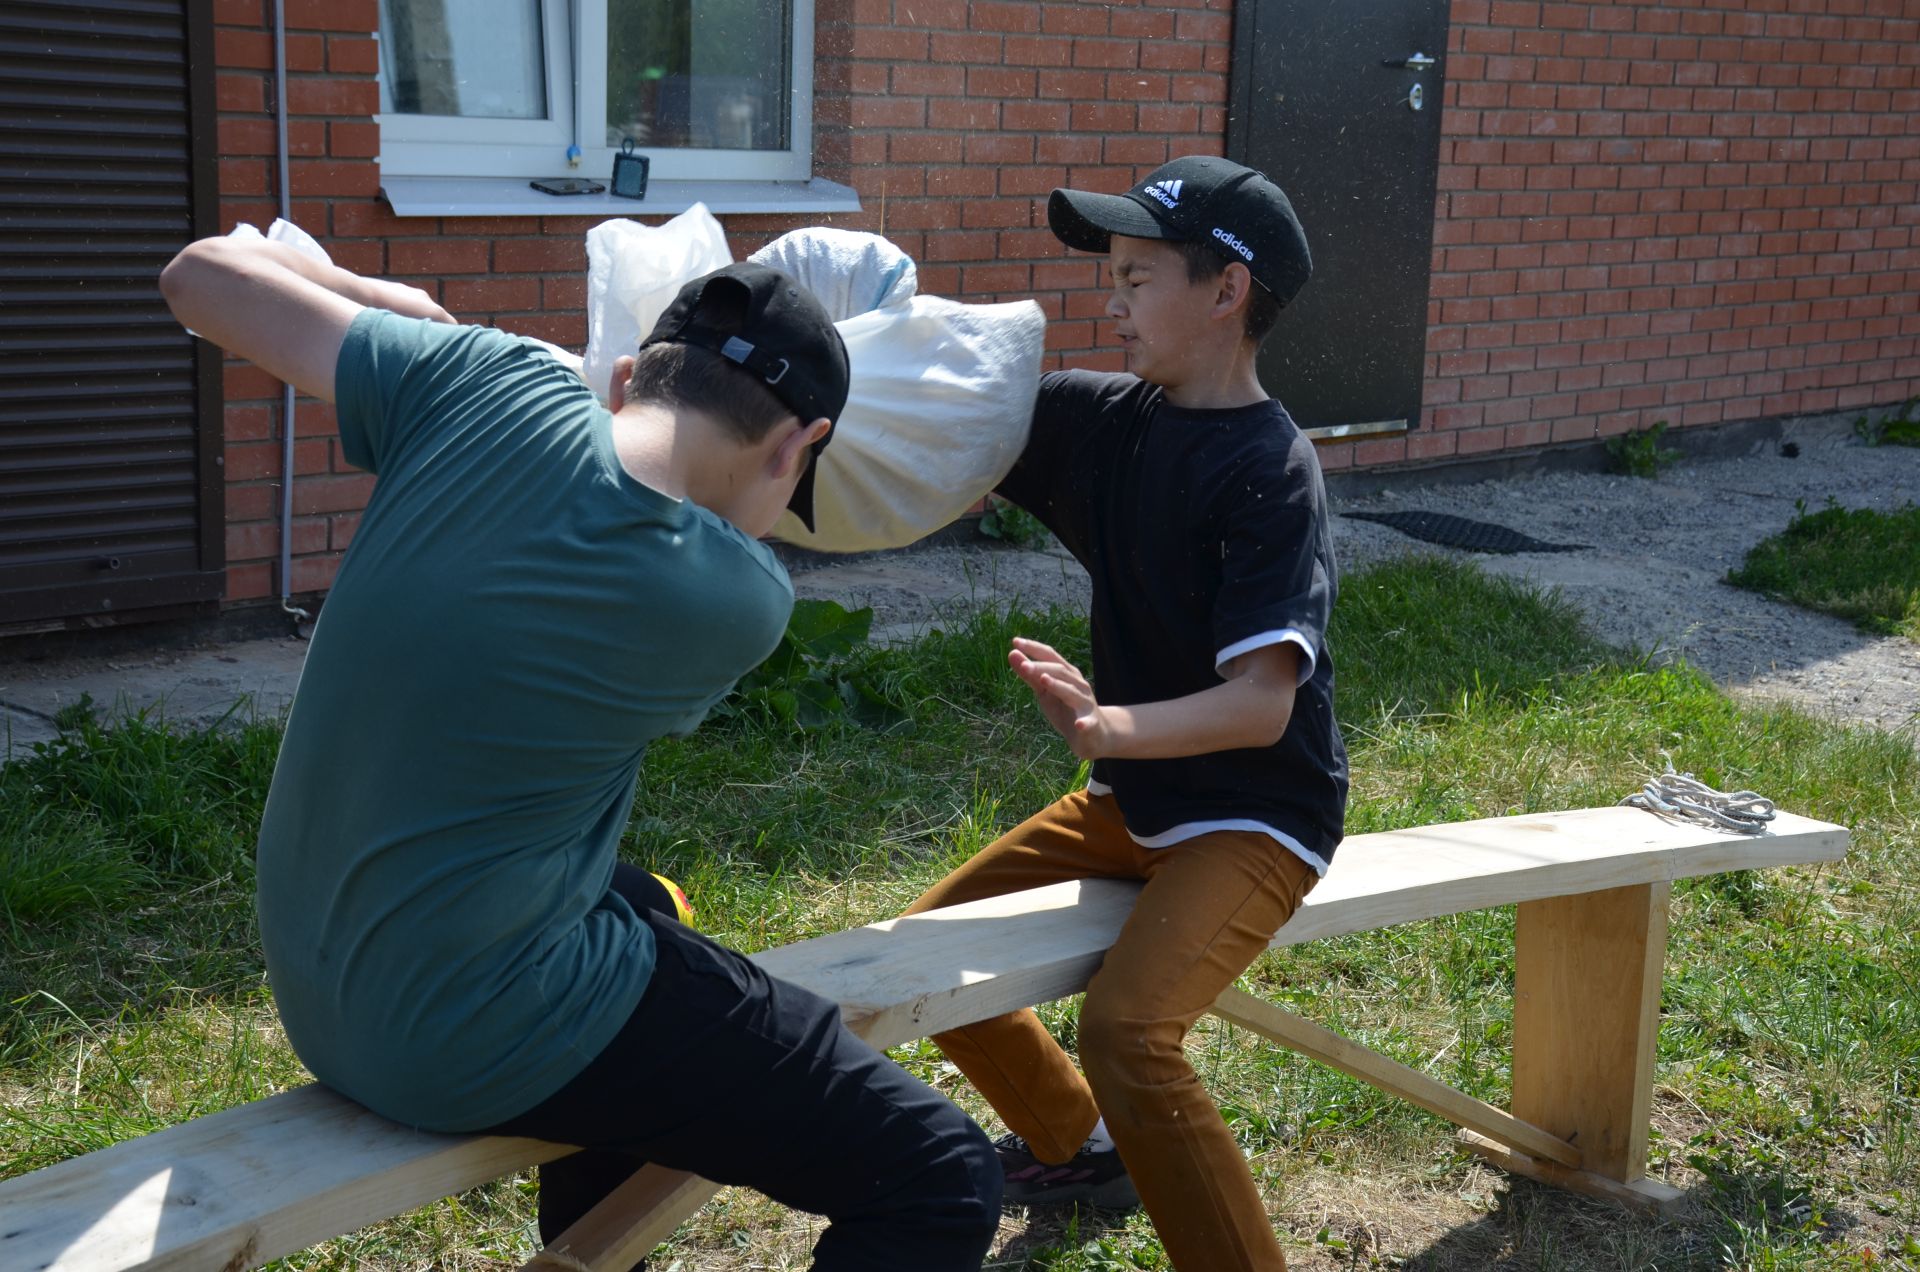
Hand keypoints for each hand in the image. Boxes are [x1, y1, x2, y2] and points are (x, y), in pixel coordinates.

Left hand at [1009, 637, 1112, 759]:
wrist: (1093, 732)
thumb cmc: (1065, 707)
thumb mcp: (1044, 691)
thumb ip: (1030, 675)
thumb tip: (1012, 653)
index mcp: (1066, 673)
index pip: (1050, 655)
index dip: (1034, 648)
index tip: (1015, 641)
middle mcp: (1077, 683)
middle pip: (1060, 671)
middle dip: (1041, 667)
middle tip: (1023, 665)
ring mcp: (1085, 702)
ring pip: (1072, 692)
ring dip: (1057, 686)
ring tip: (1044, 680)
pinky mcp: (1091, 722)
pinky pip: (1088, 722)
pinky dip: (1084, 723)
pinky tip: (1079, 725)